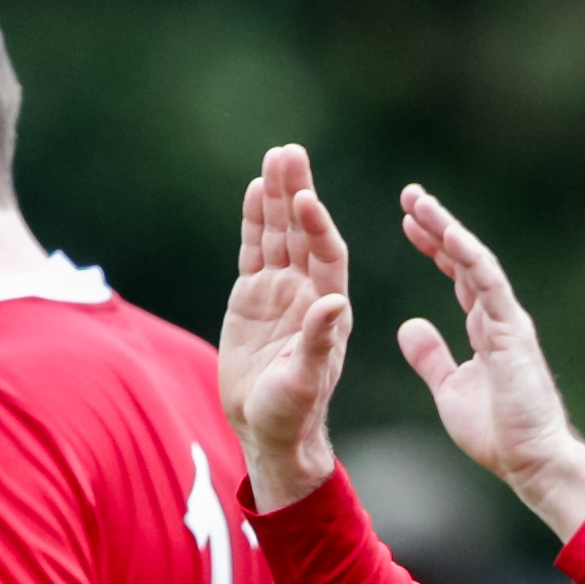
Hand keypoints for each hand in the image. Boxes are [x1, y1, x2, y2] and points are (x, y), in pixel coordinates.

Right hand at [219, 144, 351, 510]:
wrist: (268, 429)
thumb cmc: (293, 412)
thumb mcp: (306, 381)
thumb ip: (318, 343)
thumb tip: (332, 305)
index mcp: (330, 309)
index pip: (327, 256)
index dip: (317, 226)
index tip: (306, 199)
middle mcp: (308, 292)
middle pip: (304, 233)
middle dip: (298, 193)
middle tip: (291, 154)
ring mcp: (280, 292)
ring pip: (280, 235)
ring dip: (278, 198)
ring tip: (276, 157)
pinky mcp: (252, 297)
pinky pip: (255, 251)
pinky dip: (255, 222)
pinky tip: (256, 190)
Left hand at [397, 184, 584, 539]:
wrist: (530, 461)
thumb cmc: (499, 432)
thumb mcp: (449, 389)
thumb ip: (431, 356)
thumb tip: (408, 326)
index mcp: (485, 327)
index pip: (457, 274)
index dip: (433, 246)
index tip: (407, 221)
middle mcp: (498, 316)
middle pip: (465, 258)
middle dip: (438, 225)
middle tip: (411, 193)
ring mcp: (508, 321)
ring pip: (476, 262)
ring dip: (449, 229)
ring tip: (421, 202)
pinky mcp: (513, 331)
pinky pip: (490, 285)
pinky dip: (470, 257)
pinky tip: (449, 234)